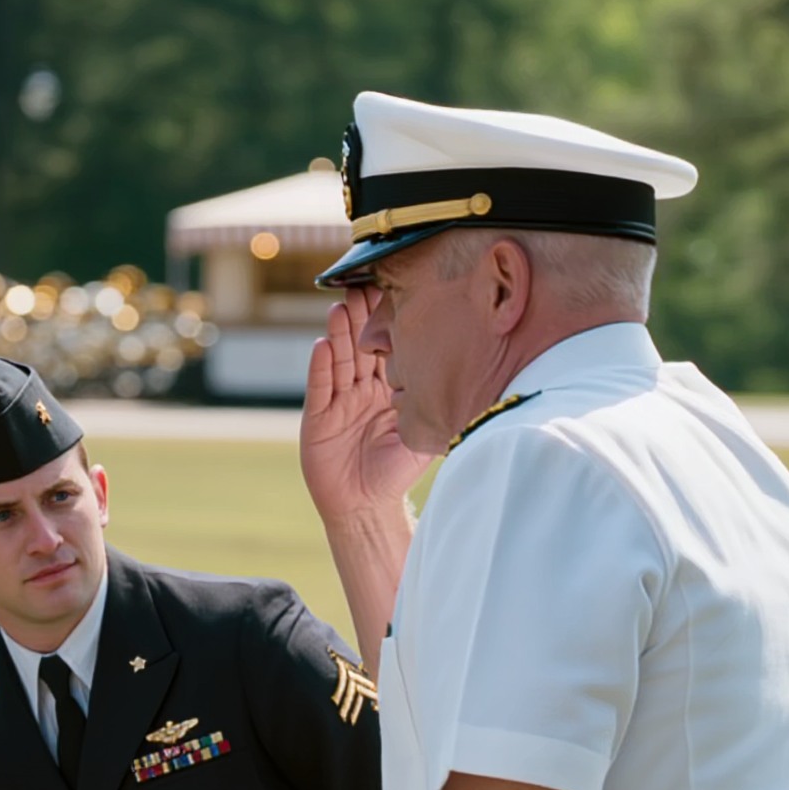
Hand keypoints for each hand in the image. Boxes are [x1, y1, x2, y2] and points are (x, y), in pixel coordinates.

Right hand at [299, 288, 430, 523]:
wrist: (367, 505)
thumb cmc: (397, 470)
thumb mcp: (425, 429)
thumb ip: (435, 402)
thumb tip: (471, 374)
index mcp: (387, 388)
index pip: (388, 347)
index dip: (389, 321)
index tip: (395, 290)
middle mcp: (360, 390)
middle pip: (360, 346)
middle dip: (361, 316)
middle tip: (364, 284)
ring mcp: (337, 403)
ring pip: (339, 361)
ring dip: (339, 334)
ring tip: (342, 307)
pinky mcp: (317, 419)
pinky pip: (319, 389)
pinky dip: (320, 368)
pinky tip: (322, 346)